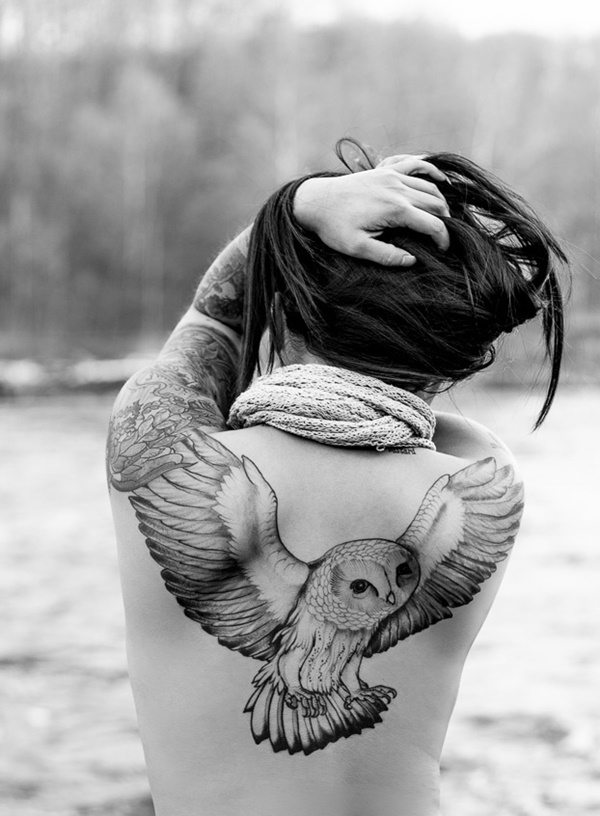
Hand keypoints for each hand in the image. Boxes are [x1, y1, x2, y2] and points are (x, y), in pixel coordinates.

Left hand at [293, 156, 449, 265]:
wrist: (315, 201)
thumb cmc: (334, 227)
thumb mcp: (357, 248)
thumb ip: (386, 256)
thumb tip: (412, 260)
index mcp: (395, 208)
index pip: (433, 224)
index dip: (443, 239)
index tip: (443, 251)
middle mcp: (398, 188)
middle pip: (436, 204)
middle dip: (445, 221)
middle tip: (441, 238)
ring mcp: (392, 175)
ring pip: (430, 187)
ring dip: (440, 202)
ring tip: (440, 220)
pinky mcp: (385, 170)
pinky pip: (415, 163)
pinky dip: (430, 170)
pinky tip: (440, 179)